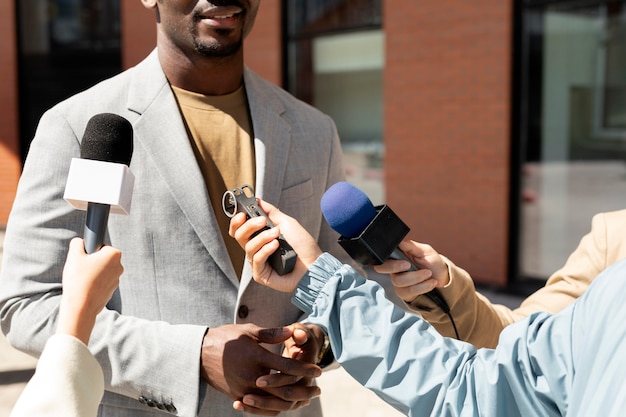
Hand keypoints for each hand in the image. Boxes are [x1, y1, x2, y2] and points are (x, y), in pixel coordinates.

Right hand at [57, 237, 122, 343]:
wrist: (81, 306)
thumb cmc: (78, 279)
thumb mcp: (74, 255)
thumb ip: (77, 243)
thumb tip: (79, 241)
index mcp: (114, 254)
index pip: (102, 246)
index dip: (91, 251)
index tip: (84, 259)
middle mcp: (119, 266)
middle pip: (103, 259)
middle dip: (92, 262)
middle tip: (81, 269)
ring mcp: (117, 279)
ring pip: (102, 271)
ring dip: (93, 273)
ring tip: (82, 280)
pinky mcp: (112, 290)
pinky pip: (102, 282)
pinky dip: (94, 283)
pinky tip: (85, 288)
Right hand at [200, 324, 320, 415]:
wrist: (199, 353)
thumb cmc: (226, 338)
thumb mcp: (248, 331)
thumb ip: (271, 333)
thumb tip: (292, 331)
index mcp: (256, 357)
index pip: (286, 366)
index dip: (304, 368)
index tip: (318, 371)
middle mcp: (250, 376)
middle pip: (282, 389)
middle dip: (303, 390)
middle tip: (318, 390)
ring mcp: (243, 388)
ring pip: (272, 402)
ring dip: (291, 402)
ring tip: (306, 400)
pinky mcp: (236, 395)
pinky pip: (259, 406)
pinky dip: (273, 407)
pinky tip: (285, 404)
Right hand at [228, 199, 322, 292]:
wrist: (314, 263)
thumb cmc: (302, 245)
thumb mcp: (286, 223)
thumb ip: (270, 212)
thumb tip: (257, 200)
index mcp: (259, 237)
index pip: (238, 229)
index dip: (236, 220)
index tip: (242, 213)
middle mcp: (256, 249)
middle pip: (238, 236)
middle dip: (249, 225)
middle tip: (262, 220)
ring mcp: (257, 262)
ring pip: (248, 246)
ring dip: (262, 237)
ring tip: (277, 234)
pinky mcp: (260, 274)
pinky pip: (256, 259)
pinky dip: (265, 250)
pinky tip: (276, 245)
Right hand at [373, 240, 449, 302]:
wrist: (441, 278)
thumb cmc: (432, 263)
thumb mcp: (425, 251)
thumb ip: (411, 246)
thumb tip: (400, 241)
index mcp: (397, 256)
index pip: (383, 255)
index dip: (386, 257)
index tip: (403, 260)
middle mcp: (394, 268)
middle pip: (381, 268)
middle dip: (395, 267)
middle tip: (409, 265)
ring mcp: (398, 280)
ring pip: (398, 280)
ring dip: (417, 277)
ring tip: (429, 273)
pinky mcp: (403, 292)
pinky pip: (408, 291)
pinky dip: (422, 286)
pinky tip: (430, 282)